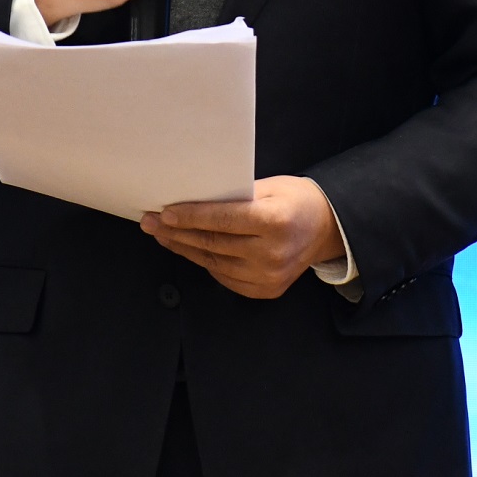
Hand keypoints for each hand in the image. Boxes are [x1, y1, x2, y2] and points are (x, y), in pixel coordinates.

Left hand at [142, 176, 345, 299]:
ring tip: (162, 235)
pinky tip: (188, 249)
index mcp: (274, 221)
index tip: (163, 213)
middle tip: (150, 223)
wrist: (326, 229)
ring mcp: (269, 276)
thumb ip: (235, 196)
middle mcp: (272, 253)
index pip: (223, 220)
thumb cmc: (296, 200)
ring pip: (214, 262)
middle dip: (177, 232)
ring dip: (184, 248)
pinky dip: (204, 262)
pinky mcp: (265, 290)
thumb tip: (193, 199)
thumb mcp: (270, 186)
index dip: (190, 217)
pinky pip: (225, 277)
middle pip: (213, 243)